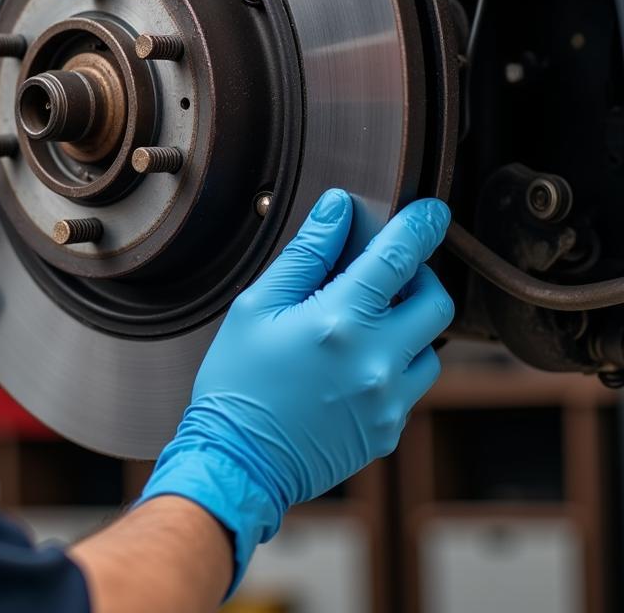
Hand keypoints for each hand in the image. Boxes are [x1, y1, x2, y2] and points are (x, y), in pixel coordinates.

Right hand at [139, 188, 453, 586]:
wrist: (238, 462)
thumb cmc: (238, 384)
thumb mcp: (257, 307)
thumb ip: (306, 254)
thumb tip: (338, 211)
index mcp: (340, 322)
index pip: (398, 258)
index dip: (420, 226)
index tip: (431, 212)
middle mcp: (376, 362)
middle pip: (435, 301)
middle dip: (418, 276)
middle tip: (386, 273)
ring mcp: (389, 401)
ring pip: (431, 346)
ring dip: (408, 326)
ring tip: (364, 326)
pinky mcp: (390, 430)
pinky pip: (412, 386)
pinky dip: (394, 365)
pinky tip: (352, 366)